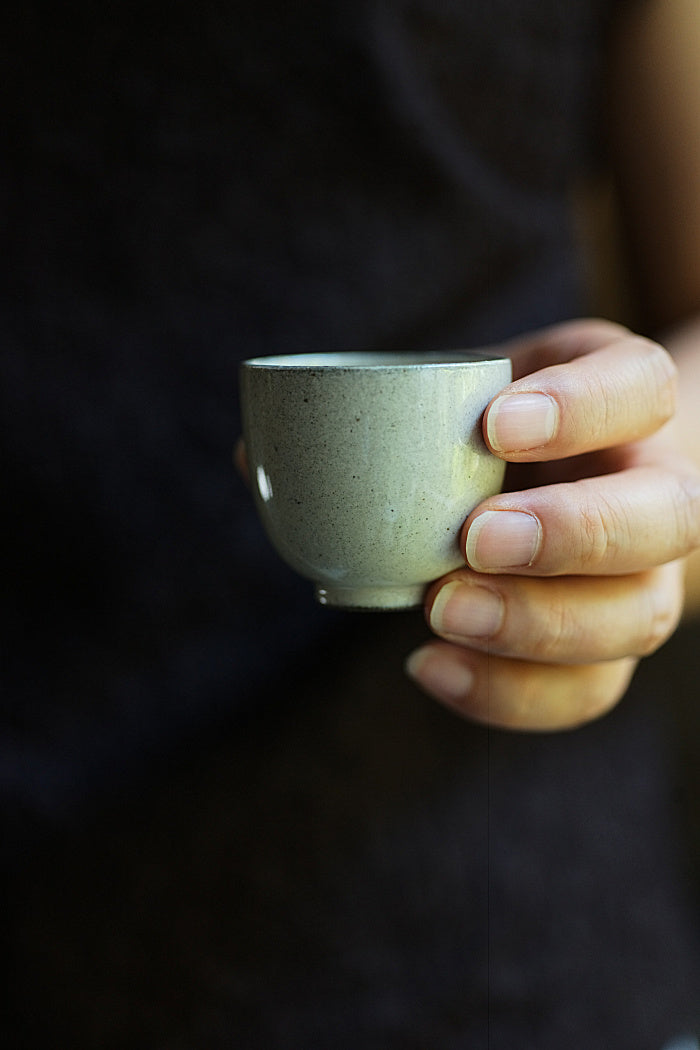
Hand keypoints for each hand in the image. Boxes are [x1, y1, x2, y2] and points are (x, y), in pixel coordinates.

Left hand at [405, 319, 699, 730]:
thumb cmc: (502, 424)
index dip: (582, 408)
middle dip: (575, 534)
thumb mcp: (467, 387)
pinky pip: (587, 690)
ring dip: (539, 626)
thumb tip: (267, 460)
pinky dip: (509, 693)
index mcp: (626, 401)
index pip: (640, 388)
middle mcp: (656, 490)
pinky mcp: (609, 647)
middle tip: (475, 540)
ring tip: (442, 612)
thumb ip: (390, 413)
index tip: (494, 424)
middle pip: (670, 519)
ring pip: (640, 618)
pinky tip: (430, 666)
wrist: (561, 477)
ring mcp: (645, 577)